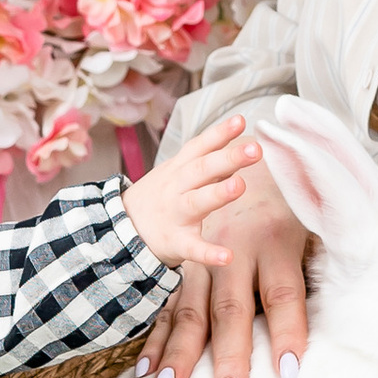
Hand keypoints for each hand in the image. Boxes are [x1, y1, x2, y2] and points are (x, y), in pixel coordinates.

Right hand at [120, 112, 258, 274]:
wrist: (123, 229)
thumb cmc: (160, 198)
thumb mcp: (177, 174)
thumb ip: (208, 162)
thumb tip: (240, 146)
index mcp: (179, 169)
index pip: (200, 146)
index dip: (219, 133)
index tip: (241, 121)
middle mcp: (177, 188)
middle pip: (201, 169)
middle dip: (228, 158)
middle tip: (255, 149)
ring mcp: (175, 215)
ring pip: (196, 202)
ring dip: (218, 193)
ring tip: (240, 185)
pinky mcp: (176, 242)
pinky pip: (193, 248)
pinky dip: (209, 253)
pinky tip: (227, 256)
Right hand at [136, 153, 310, 377]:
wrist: (254, 152)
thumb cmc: (298, 197)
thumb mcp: (321, 219)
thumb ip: (329, 260)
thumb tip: (358, 307)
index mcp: (276, 240)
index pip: (285, 295)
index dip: (289, 334)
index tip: (290, 373)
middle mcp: (235, 248)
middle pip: (232, 311)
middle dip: (229, 358)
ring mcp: (204, 254)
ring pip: (191, 309)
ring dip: (180, 353)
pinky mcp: (186, 261)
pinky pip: (169, 303)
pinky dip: (157, 337)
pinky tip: (147, 369)